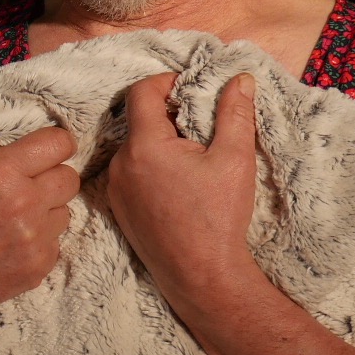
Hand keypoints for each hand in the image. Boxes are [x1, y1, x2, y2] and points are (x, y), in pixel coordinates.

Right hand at [0, 123, 80, 329]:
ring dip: (45, 212)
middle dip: (51, 178)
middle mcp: (25, 202)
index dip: (55, 145)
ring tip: (13, 221)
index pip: (60, 143)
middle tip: (26, 188)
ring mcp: (36, 238)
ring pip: (65, 212)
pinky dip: (39, 242)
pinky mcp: (40, 265)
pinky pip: (56, 242)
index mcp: (1, 171)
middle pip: (70, 178)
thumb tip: (14, 151)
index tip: (47, 152)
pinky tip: (10, 245)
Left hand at [102, 72, 259, 309]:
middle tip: (201, 125)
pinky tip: (180, 182)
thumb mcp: (234, 159)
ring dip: (161, 142)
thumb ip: (235, 113)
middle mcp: (120, 165)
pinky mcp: (118, 207)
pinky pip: (130, 171)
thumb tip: (240, 79)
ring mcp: (115, 188)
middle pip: (138, 120)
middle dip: (169, 114)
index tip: (190, 88)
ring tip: (194, 157)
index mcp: (144, 147)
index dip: (166, 81)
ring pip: (134, 147)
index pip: (142, 92)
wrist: (200, 274)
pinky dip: (151, 165)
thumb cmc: (218, 217)